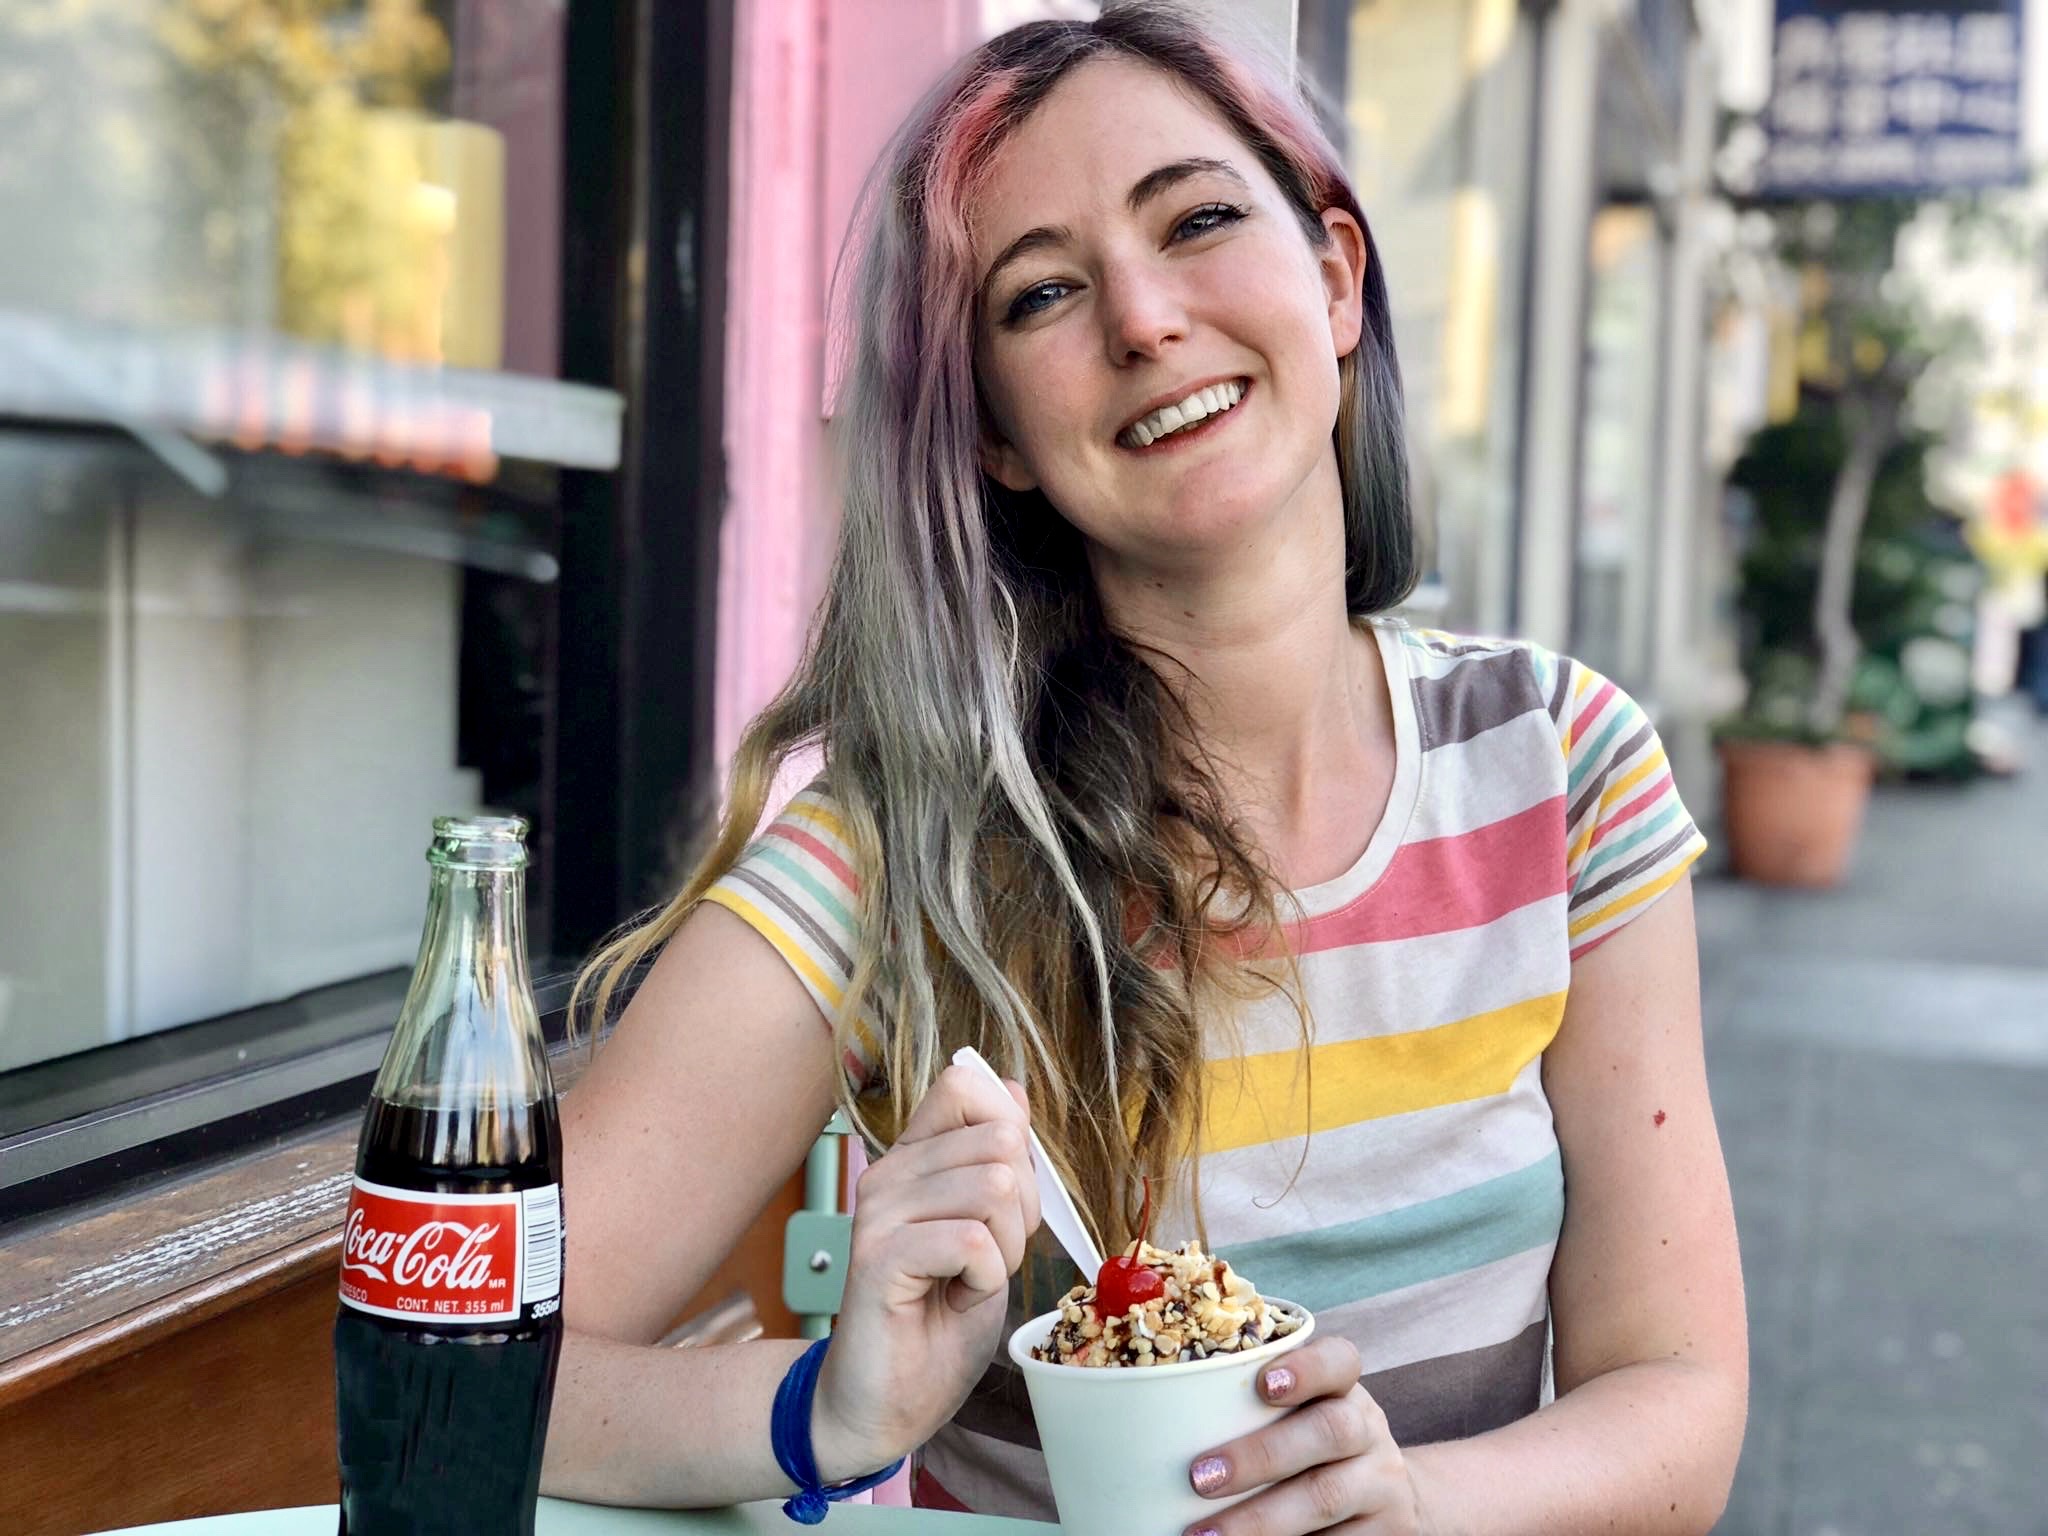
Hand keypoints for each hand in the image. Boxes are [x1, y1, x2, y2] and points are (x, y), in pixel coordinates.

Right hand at [810, 1063, 1041, 1479]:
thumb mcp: (990, 1230)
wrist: (884, 1402)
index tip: (1003, 1201)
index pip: (964, 1085)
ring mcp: (879, 1213)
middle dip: (1022, 1208)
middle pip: (999, 1141)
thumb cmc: (939, 1319)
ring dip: (1005, 1248)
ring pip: (994, 1188)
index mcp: (913, 1158)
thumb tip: (1011, 1091)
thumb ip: (996, 1162)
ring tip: (969, 1281)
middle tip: (987, 1258)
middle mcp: (889, 1173)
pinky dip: (985, 1279)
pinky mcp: (878, 1258)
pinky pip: (973, 1242)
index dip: (1012, 1136)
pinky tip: (955, 1299)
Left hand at [1184, 1336, 1423, 1534]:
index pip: (1340, 1361)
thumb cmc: (1312, 1446)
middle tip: (1199, 1477)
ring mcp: (1381, 1484)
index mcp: (1345, 1388)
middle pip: (1328, 1431)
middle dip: (1260, 1455)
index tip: (1262, 1384)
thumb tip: (1143, 1423)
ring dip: (1261, 1518)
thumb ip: (1247, 1409)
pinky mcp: (1386, 1534)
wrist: (1392, 1503)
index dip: (1306, 1368)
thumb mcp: (1300, 1417)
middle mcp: (1369, 1430)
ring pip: (1326, 1496)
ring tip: (1205, 1535)